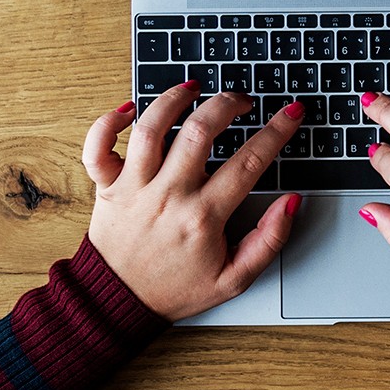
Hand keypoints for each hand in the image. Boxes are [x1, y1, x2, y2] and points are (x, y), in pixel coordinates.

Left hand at [80, 83, 306, 319]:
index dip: (277, 131)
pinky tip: (129, 109)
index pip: (250, 161)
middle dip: (228, 104)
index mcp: (203, 217)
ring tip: (192, 87)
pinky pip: (98, 147)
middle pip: (199, 131)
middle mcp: (168, 195)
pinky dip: (107, 122)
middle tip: (241, 100)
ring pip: (150, 128)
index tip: (290, 113)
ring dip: (173, 99)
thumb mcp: (235, 278)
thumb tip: (289, 203)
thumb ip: (269, 241)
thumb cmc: (176, 289)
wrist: (119, 302)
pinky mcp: (106, 187)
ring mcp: (134, 188)